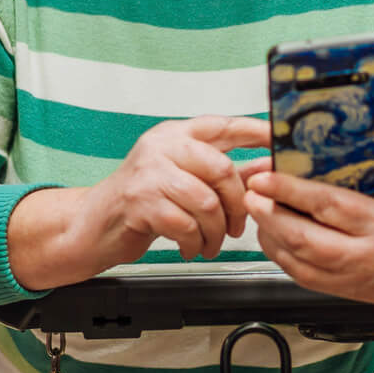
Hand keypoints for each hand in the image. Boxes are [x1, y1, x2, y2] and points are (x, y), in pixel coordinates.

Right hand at [10, 116, 270, 290]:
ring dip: (216, 231)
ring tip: (212, 243)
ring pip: (205, 201)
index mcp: (176, 134)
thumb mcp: (184, 179)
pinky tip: (191, 247)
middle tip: (237, 226)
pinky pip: (185, 224)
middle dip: (237, 204)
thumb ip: (224, 173)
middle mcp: (162, 146)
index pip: (222, 125)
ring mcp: (148, 172)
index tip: (279, 144)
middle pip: (220, 169)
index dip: (255, 132)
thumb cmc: (144, 202)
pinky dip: (195, 242)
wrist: (94, 225)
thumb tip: (269, 169)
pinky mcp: (139, 201)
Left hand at [243, 101, 373, 310]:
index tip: (265, 175)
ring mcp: (352, 277)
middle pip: (306, 238)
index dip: (292, 191)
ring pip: (298, 260)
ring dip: (269, 233)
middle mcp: (367, 254)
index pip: (331, 205)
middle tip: (248, 190)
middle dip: (270, 213)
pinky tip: (270, 231)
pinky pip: (301, 275)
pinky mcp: (342, 289)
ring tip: (253, 206)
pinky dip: (280, 253)